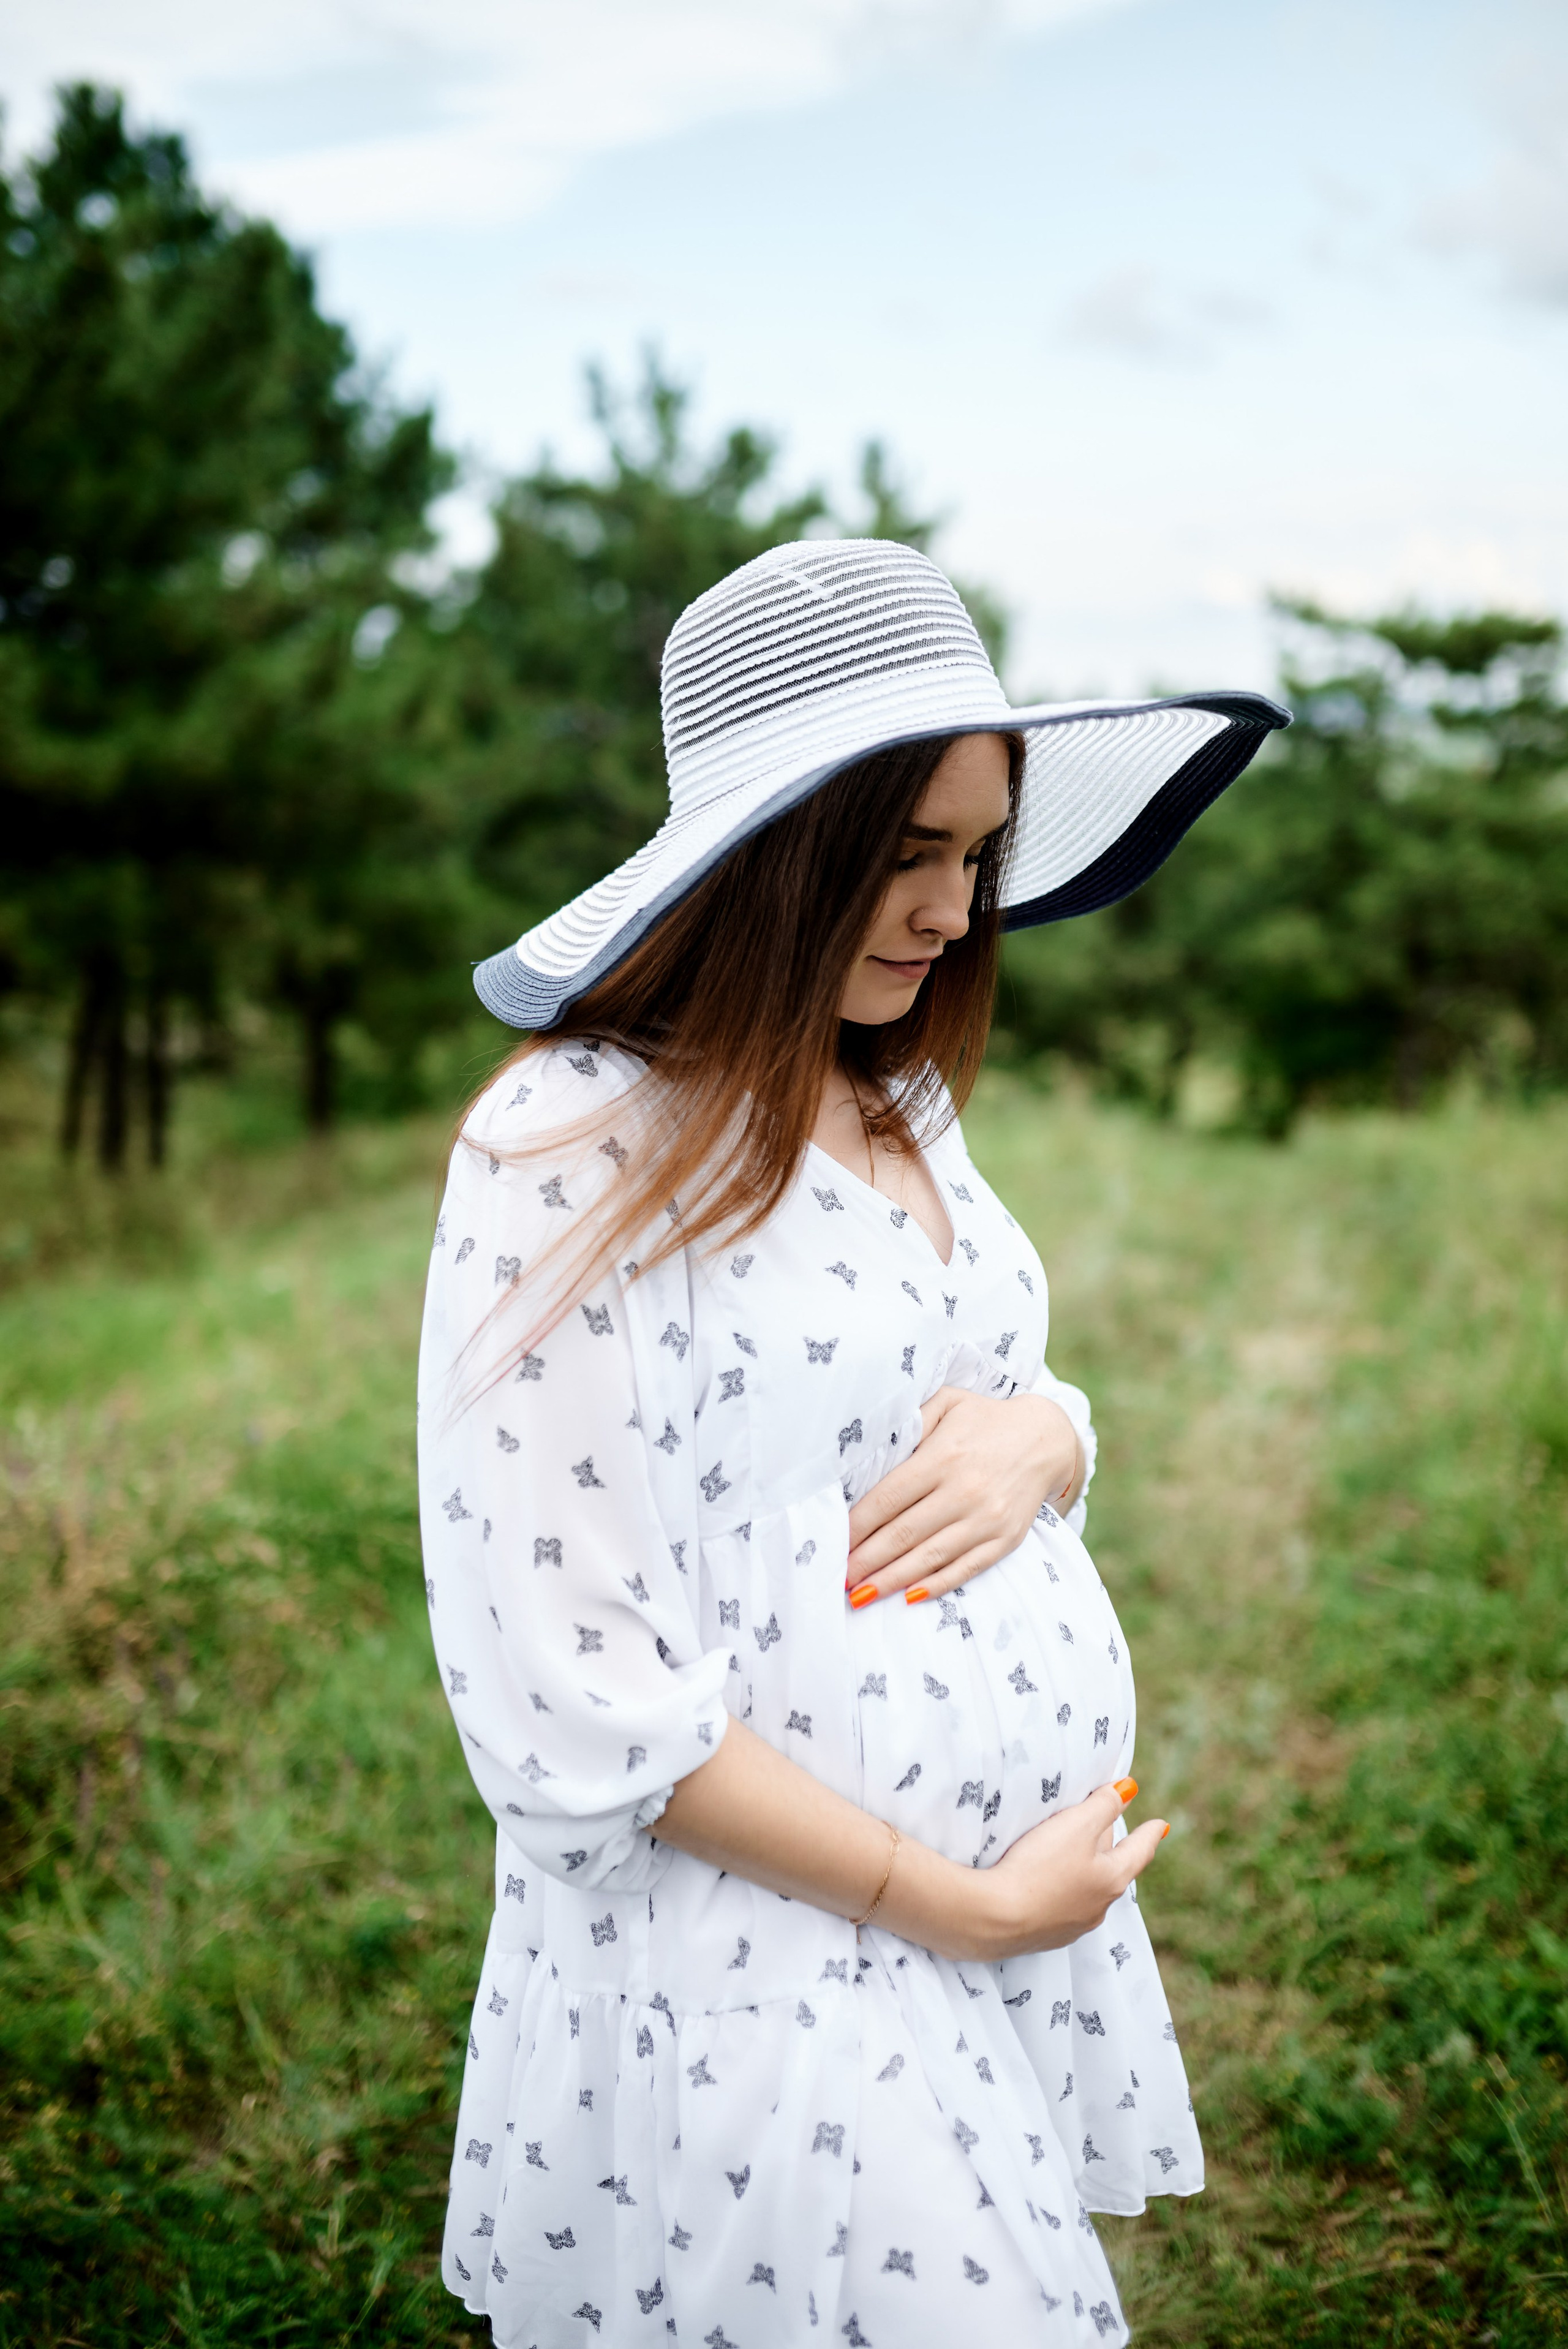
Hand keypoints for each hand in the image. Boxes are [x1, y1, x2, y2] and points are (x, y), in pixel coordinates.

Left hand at [845, 1386, 1082, 1605]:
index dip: (858, 1525)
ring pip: (930, 1557)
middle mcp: (964, 1491)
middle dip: (866, 1560)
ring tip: (862, 1595)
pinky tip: (910, 1597)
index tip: (833, 1543)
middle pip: (903, 1533)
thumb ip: (911, 1419)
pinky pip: (966, 1568)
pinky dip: (937, 1585)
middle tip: (838, 1580)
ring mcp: (987, 1519)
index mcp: (943, 1457)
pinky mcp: (1006, 1539)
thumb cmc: (985, 1420)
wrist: (1047, 1439)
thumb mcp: (948, 1402)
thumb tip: (872, 1444)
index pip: (888, 1498)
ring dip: (892, 1580)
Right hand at [963, 1780, 1168, 1960]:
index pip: (1138, 1850)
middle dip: (1113, 1850)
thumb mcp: (1076, 1826)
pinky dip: (1061, 1890)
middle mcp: (1097, 1907)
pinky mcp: (1044, 1936)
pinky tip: (1047, 1886)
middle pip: (1112, 1869)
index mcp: (1111, 1879)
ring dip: (1086, 1872)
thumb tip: (1129, 1789)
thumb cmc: (1040, 1867)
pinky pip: (1062, 1906)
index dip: (1149, 1834)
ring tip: (1078, 1857)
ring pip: (1087, 1890)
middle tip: (1112, 1831)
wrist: (995, 1919)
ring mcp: (1070, 1925)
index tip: (1161, 1824)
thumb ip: (1104, 1805)